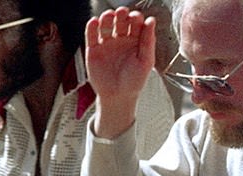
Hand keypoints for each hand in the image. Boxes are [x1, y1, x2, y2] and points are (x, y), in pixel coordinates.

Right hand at [85, 8, 156, 137]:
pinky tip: (95, 22)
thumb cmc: (134, 82)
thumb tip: (151, 21)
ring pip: (105, 25)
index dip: (135, 18)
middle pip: (120, 22)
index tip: (136, 16)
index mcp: (136, 43)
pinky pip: (91, 34)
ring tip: (110, 15)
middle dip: (122, 15)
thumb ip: (148, 41)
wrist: (118, 97)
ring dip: (107, 18)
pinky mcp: (93, 49)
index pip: (135, 25)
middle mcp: (121, 41)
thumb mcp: (145, 62)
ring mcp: (106, 44)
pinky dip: (92, 27)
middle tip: (123, 12)